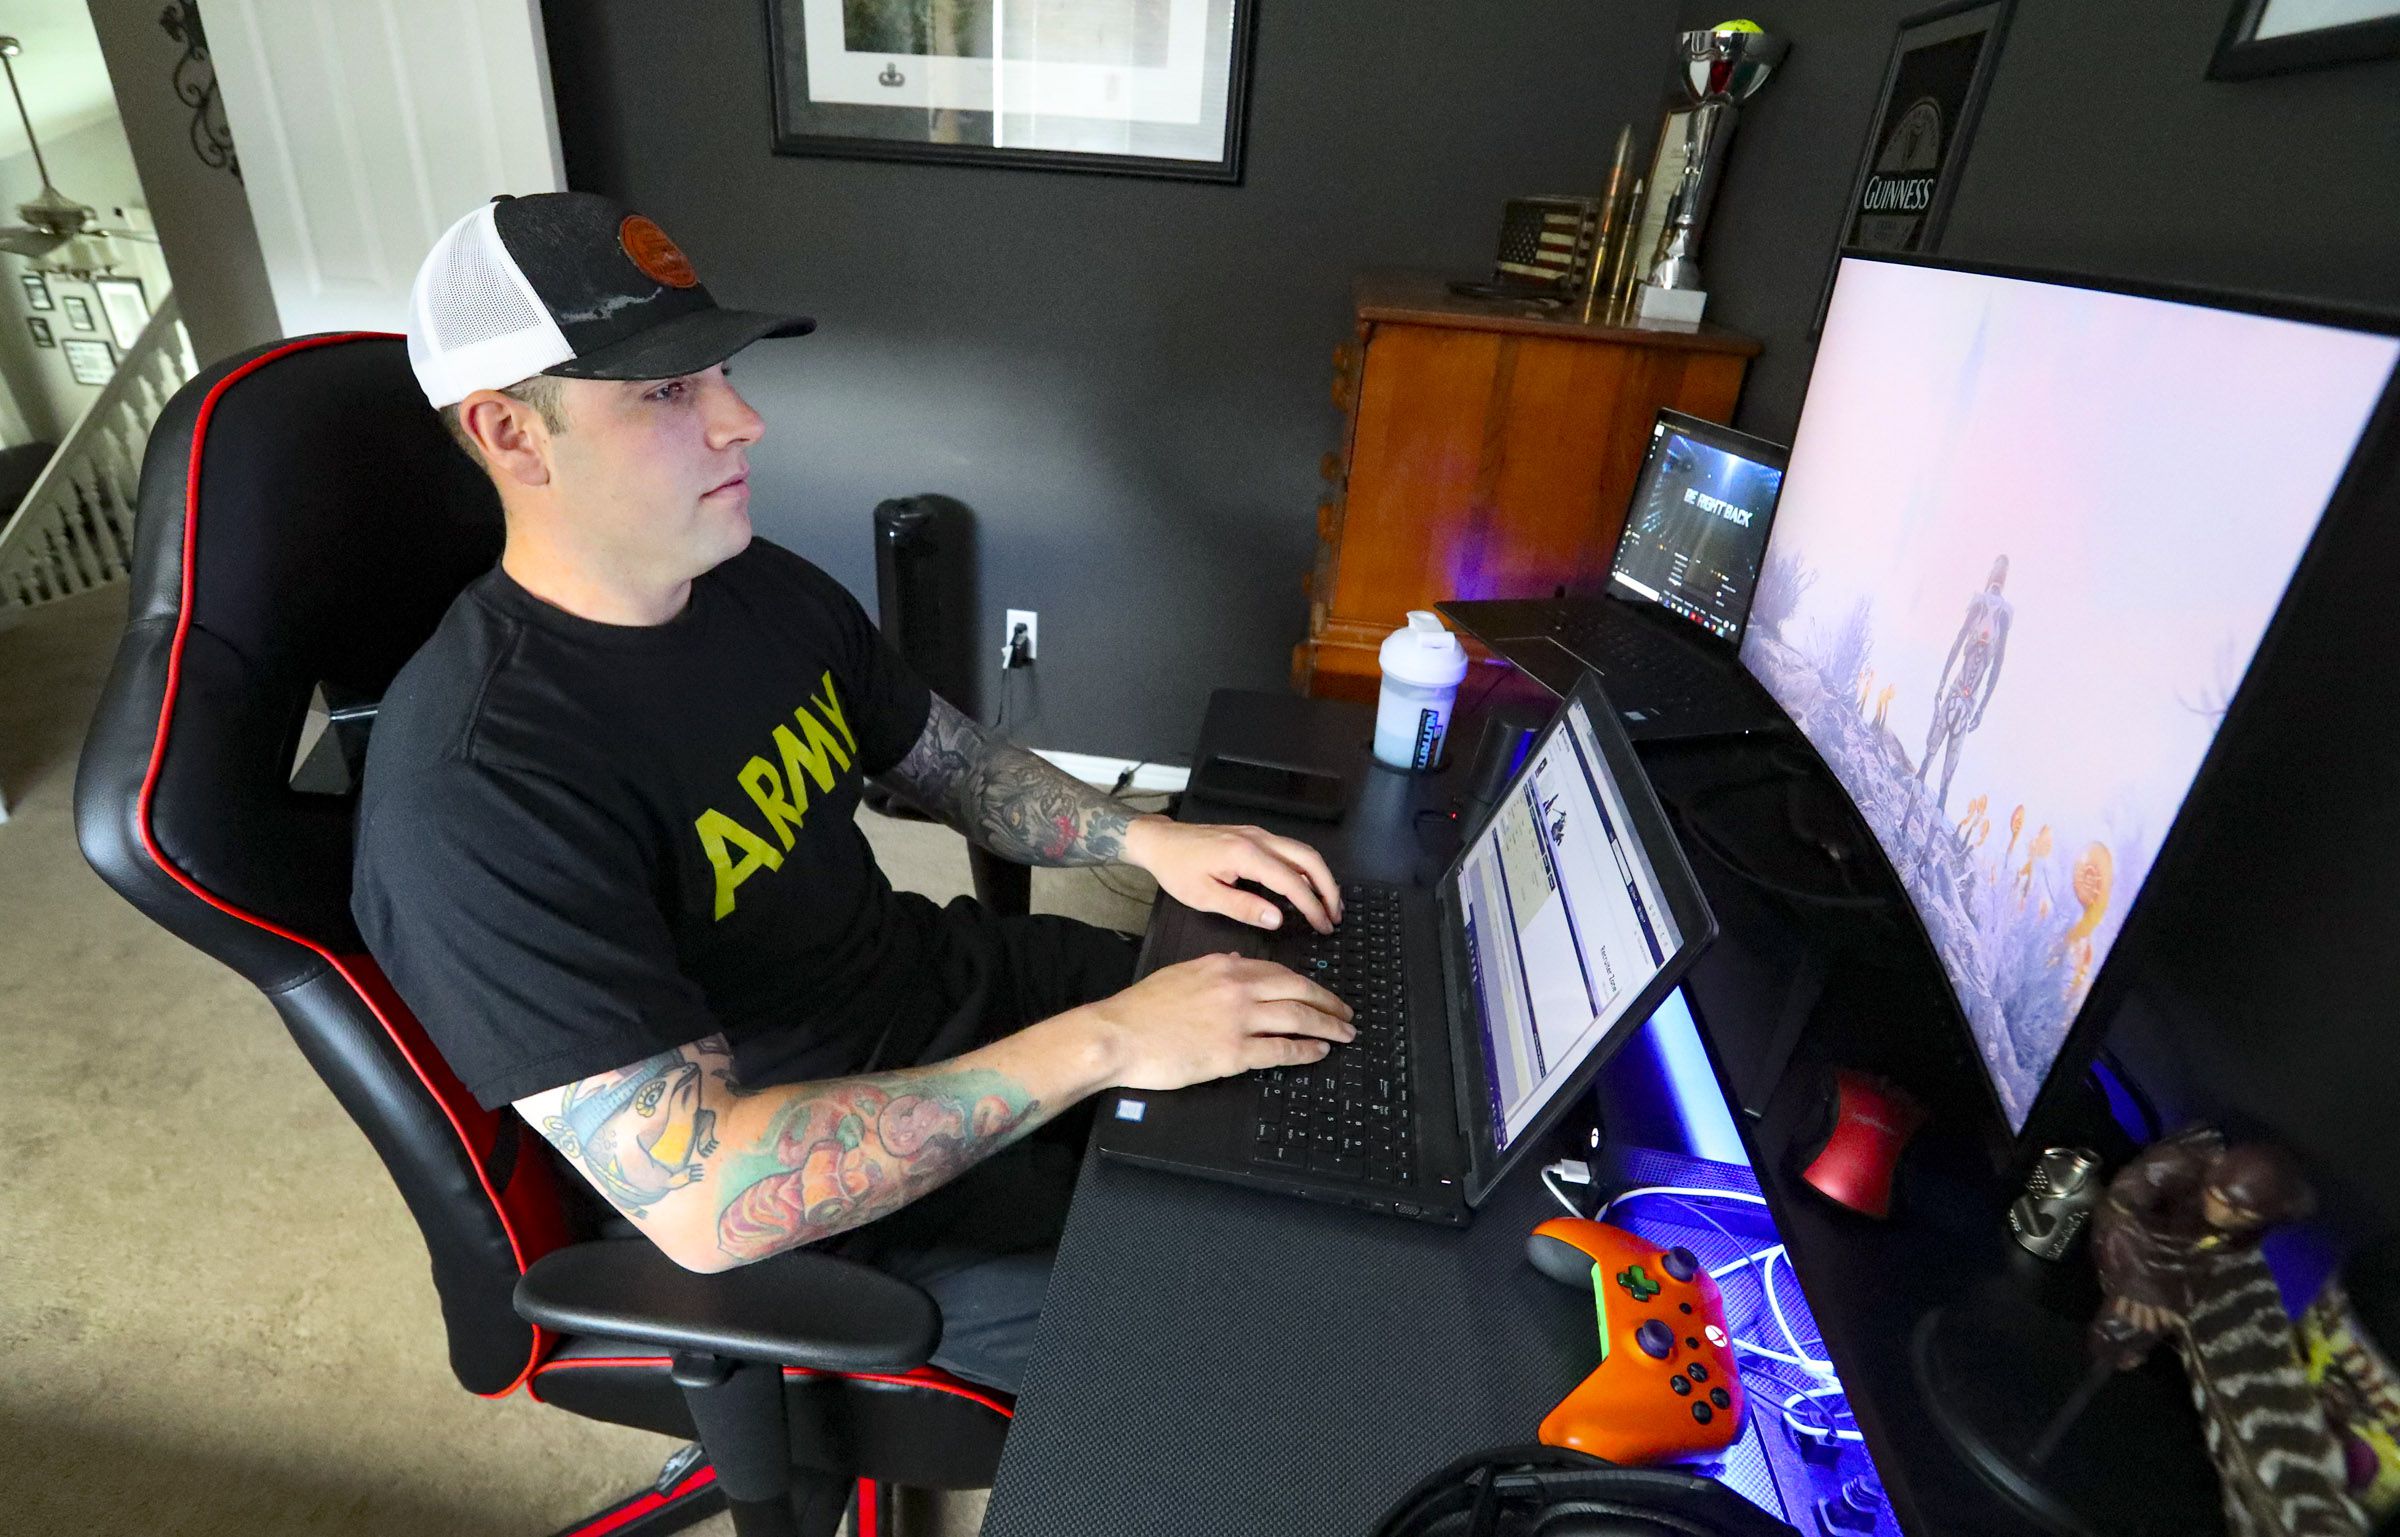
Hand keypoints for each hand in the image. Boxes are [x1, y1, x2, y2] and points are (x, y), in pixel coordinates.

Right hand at [1083, 953, 1355, 1091]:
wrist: (1119, 1035)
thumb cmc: (1143, 1008)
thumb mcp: (1183, 972)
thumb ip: (1217, 967)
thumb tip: (1243, 963)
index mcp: (1226, 967)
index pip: (1280, 972)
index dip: (1308, 984)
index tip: (1322, 992)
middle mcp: (1238, 989)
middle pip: (1299, 992)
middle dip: (1328, 1003)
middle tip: (1346, 1013)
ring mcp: (1239, 1021)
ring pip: (1299, 1019)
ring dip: (1328, 1026)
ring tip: (1344, 1033)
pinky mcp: (1234, 1053)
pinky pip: (1282, 1050)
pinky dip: (1306, 1051)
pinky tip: (1319, 1052)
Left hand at [1123, 816, 1343, 932]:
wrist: (1160, 842)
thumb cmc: (1177, 869)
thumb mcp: (1205, 896)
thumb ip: (1243, 908)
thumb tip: (1277, 919)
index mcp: (1245, 855)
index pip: (1292, 881)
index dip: (1311, 906)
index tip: (1322, 925)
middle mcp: (1257, 839)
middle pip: (1309, 859)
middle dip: (1329, 887)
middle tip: (1335, 915)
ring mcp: (1258, 834)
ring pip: (1303, 851)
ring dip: (1321, 876)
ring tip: (1329, 903)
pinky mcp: (1254, 836)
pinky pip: (1290, 849)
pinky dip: (1307, 868)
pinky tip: (1308, 885)